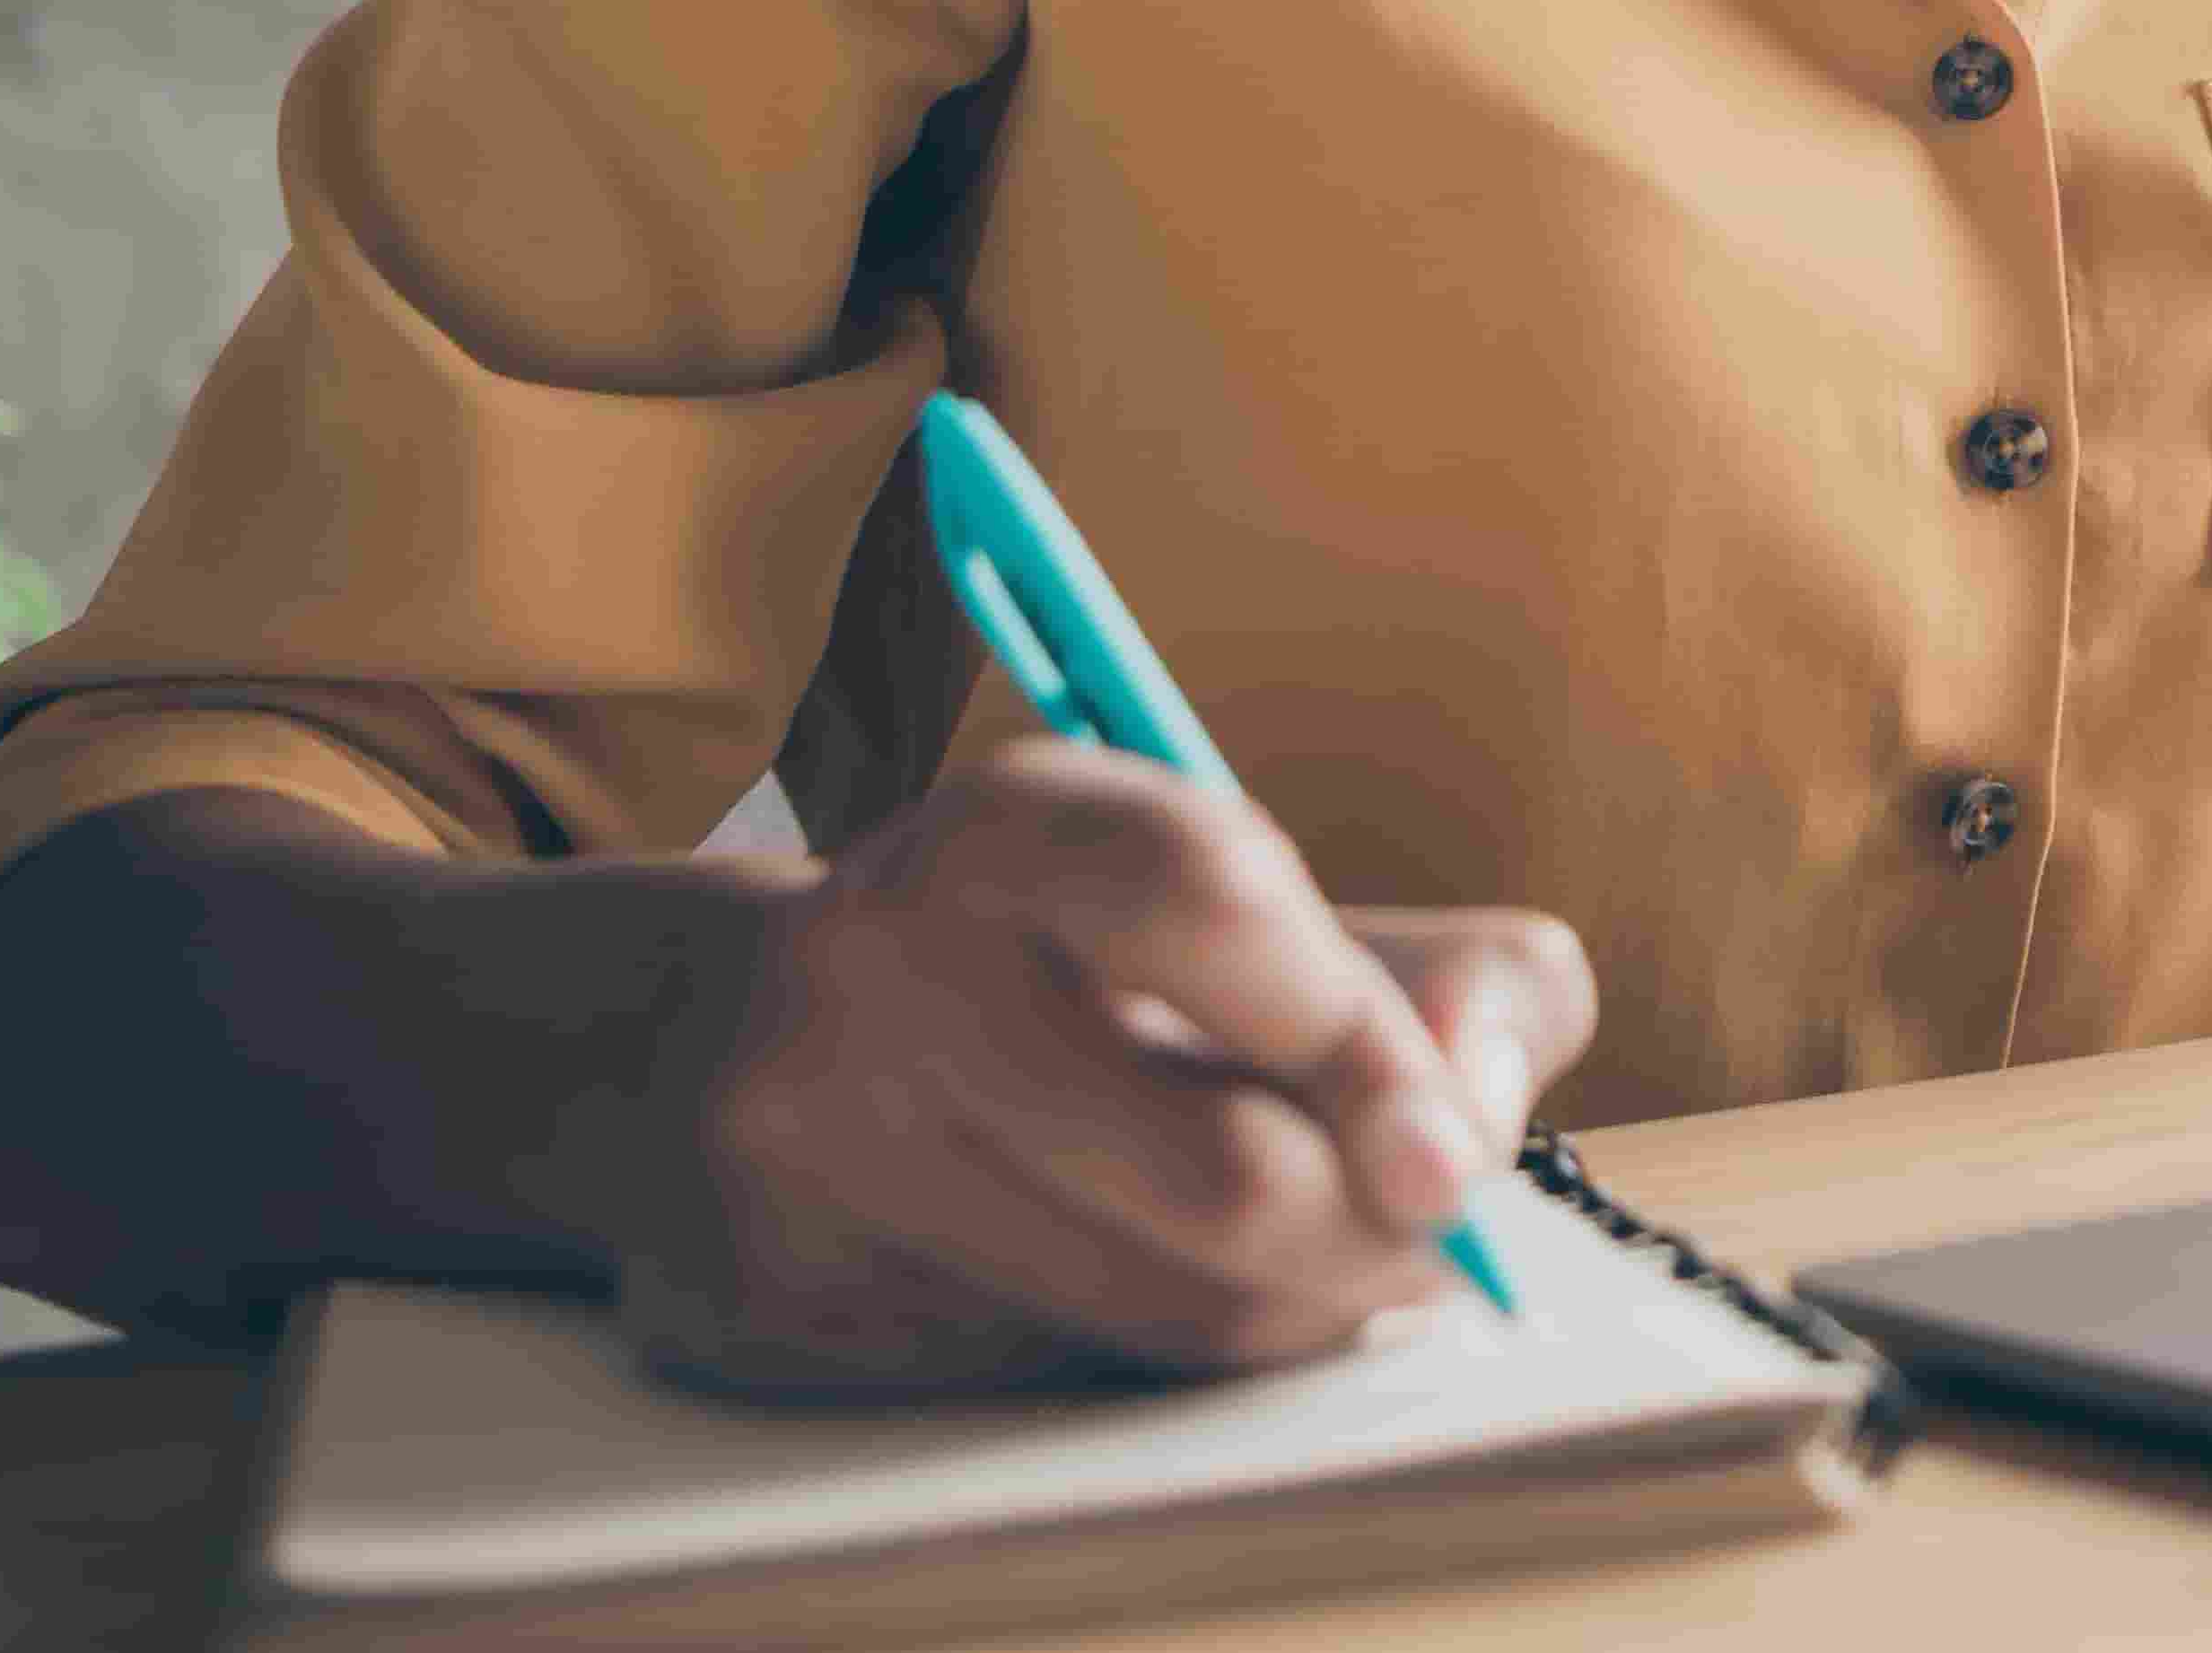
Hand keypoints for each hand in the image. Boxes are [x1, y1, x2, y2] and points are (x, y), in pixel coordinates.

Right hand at [594, 739, 1591, 1391]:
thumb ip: (1442, 975)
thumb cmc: (1052, 970)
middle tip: (1419, 1225)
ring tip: (1316, 1254)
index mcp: (1002, 832)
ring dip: (1298, 1307)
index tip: (1456, 1152)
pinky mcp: (781, 1307)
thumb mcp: (1242, 908)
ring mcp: (811, 1149)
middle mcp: (881, 971)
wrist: (728, 1048)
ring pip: (1168, 1309)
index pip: (1210, 899)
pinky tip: (1162, 1281)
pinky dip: (1169, 1347)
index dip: (1366, 1040)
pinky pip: (1071, 1379)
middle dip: (1372, 1228)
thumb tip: (1484, 1112)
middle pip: (1221, 1170)